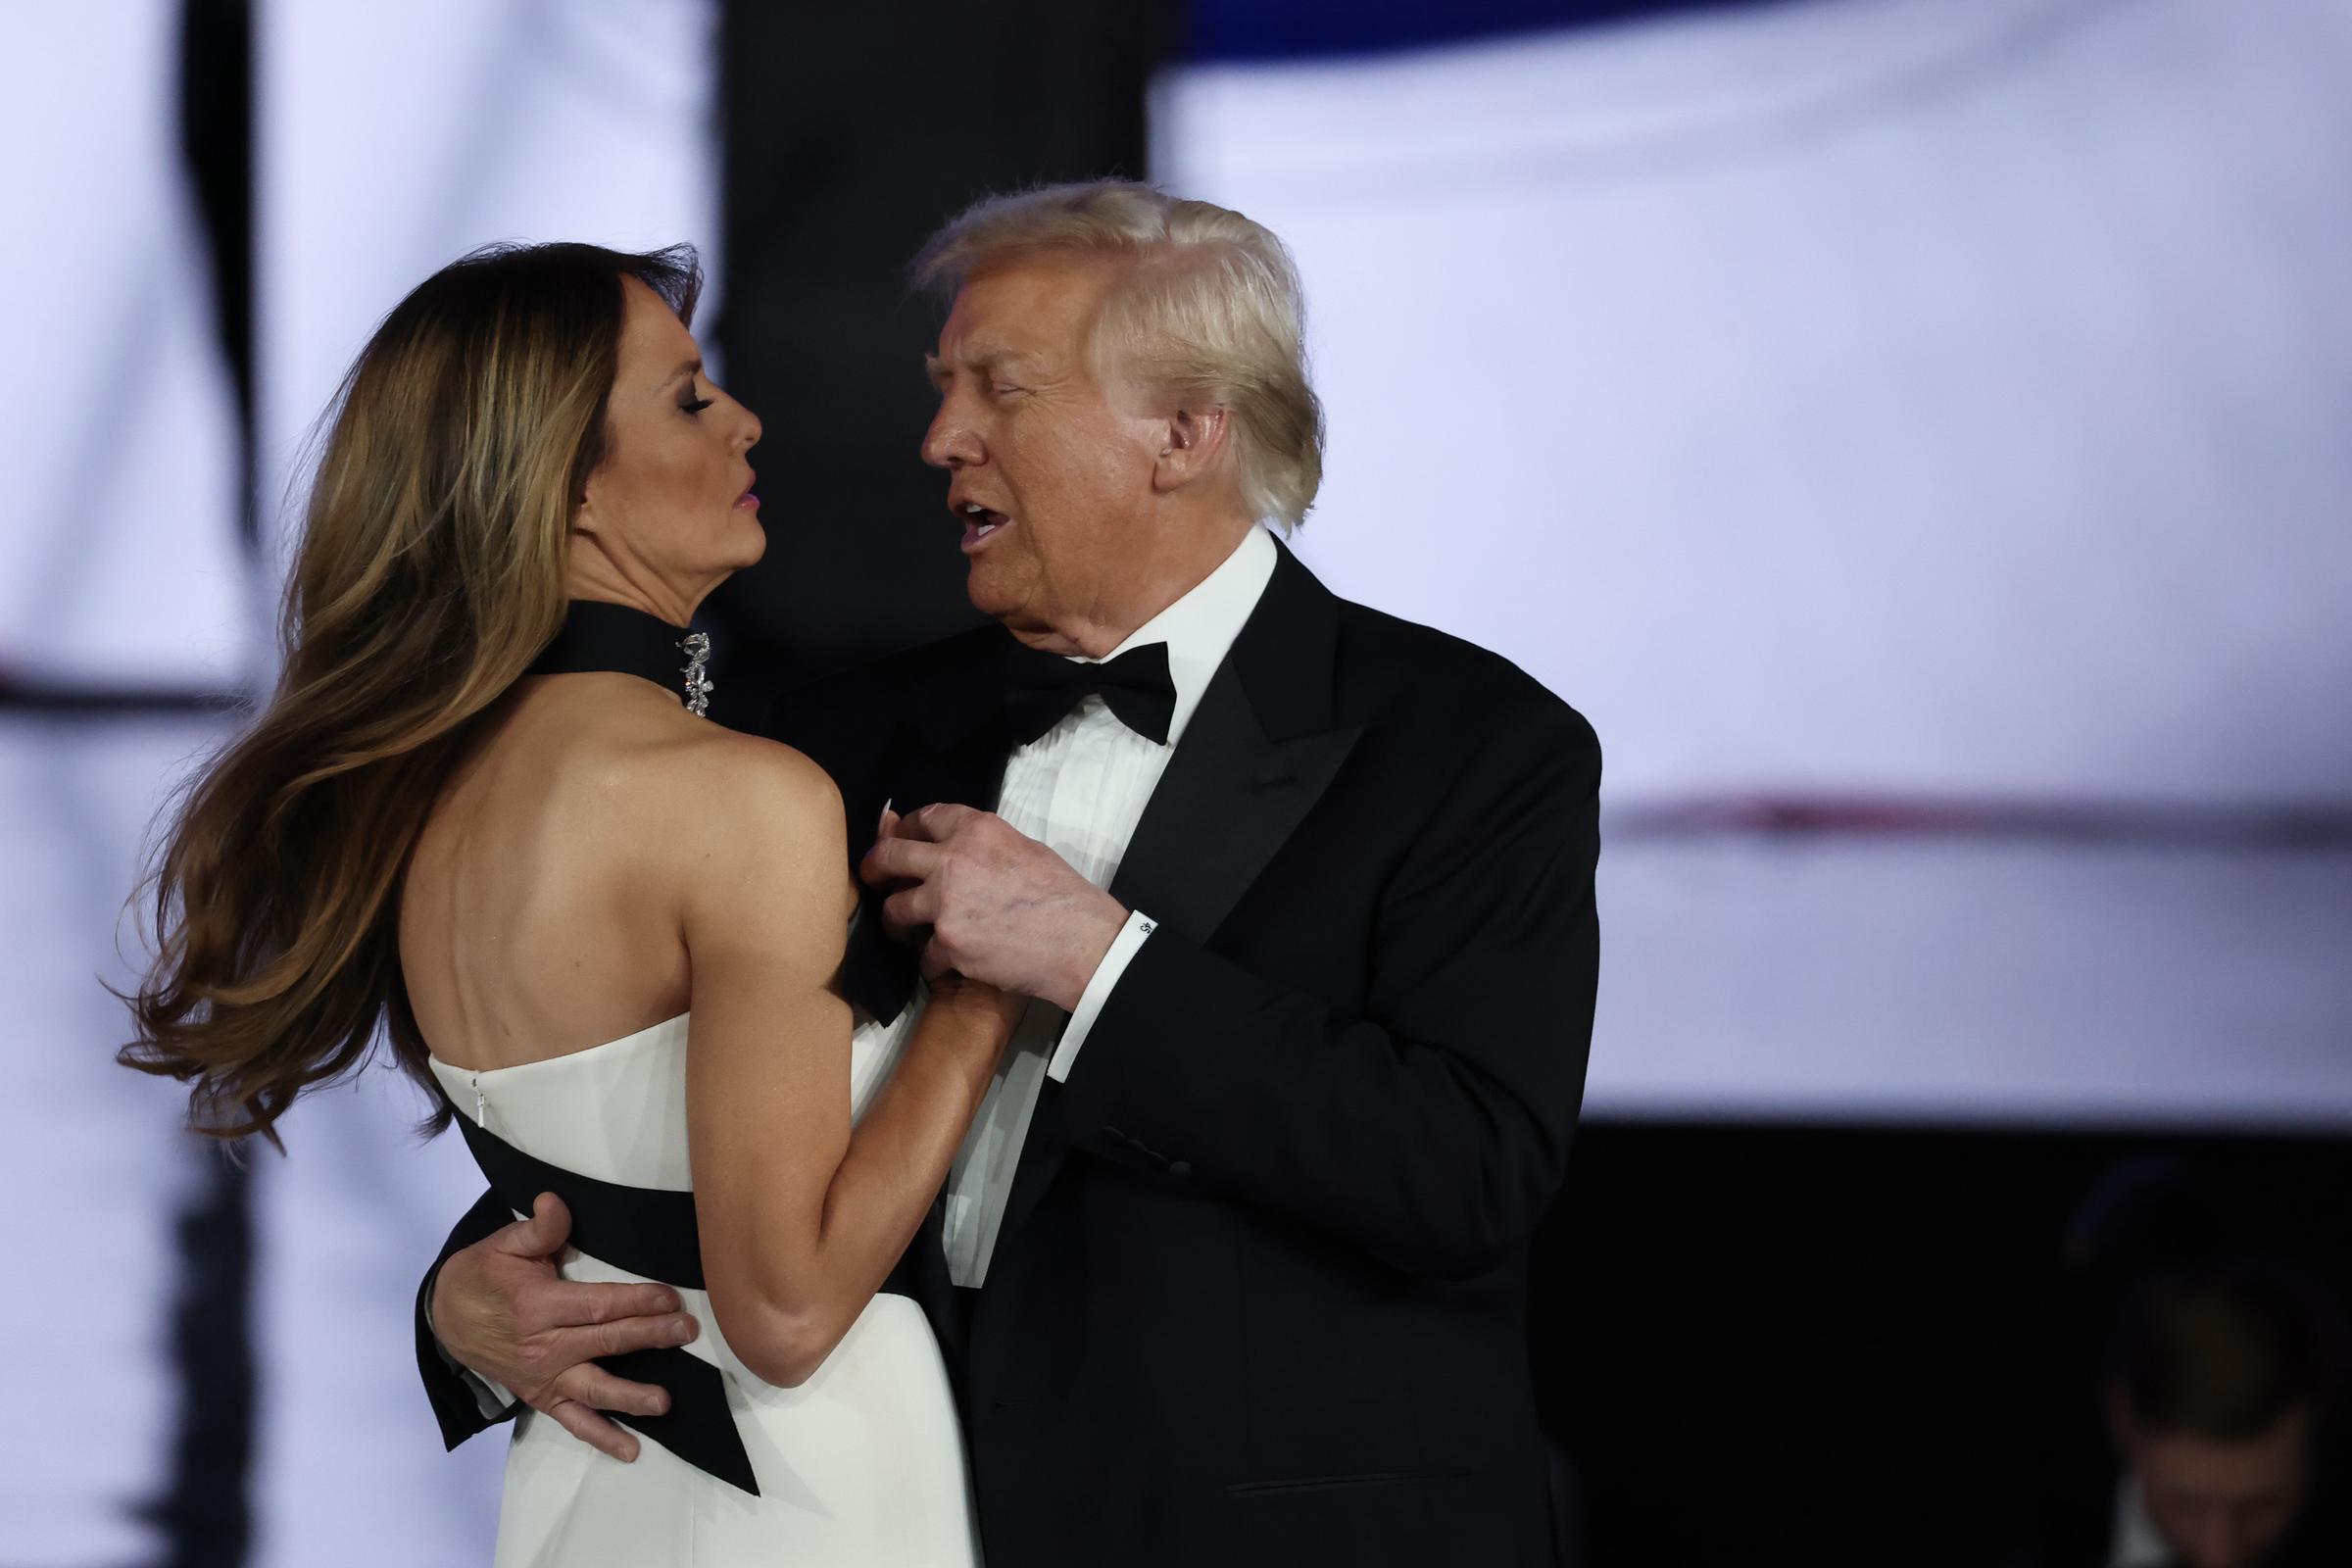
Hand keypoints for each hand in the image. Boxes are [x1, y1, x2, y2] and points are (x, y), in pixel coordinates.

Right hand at [429, 1193, 699, 1461]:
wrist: (444, 1317)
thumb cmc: (483, 1275)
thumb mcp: (505, 1244)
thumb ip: (540, 1229)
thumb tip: (555, 1201)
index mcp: (537, 1305)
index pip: (598, 1305)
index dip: (637, 1302)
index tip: (671, 1299)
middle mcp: (543, 1347)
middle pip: (605, 1343)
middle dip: (650, 1337)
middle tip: (687, 1333)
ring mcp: (543, 1378)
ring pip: (593, 1389)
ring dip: (631, 1396)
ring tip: (664, 1401)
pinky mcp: (541, 1397)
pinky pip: (572, 1421)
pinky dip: (601, 1436)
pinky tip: (631, 1450)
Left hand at [859, 803, 1126, 1011]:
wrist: (1081, 941)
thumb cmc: (1062, 897)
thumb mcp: (1023, 850)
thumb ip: (980, 845)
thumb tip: (945, 846)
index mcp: (977, 830)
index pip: (922, 819)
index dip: (903, 829)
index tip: (896, 838)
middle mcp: (953, 860)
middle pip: (889, 857)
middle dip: (874, 867)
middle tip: (872, 876)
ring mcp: (946, 903)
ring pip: (894, 910)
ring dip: (899, 921)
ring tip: (909, 930)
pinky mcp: (948, 943)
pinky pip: (923, 954)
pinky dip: (935, 961)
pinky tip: (951, 962)